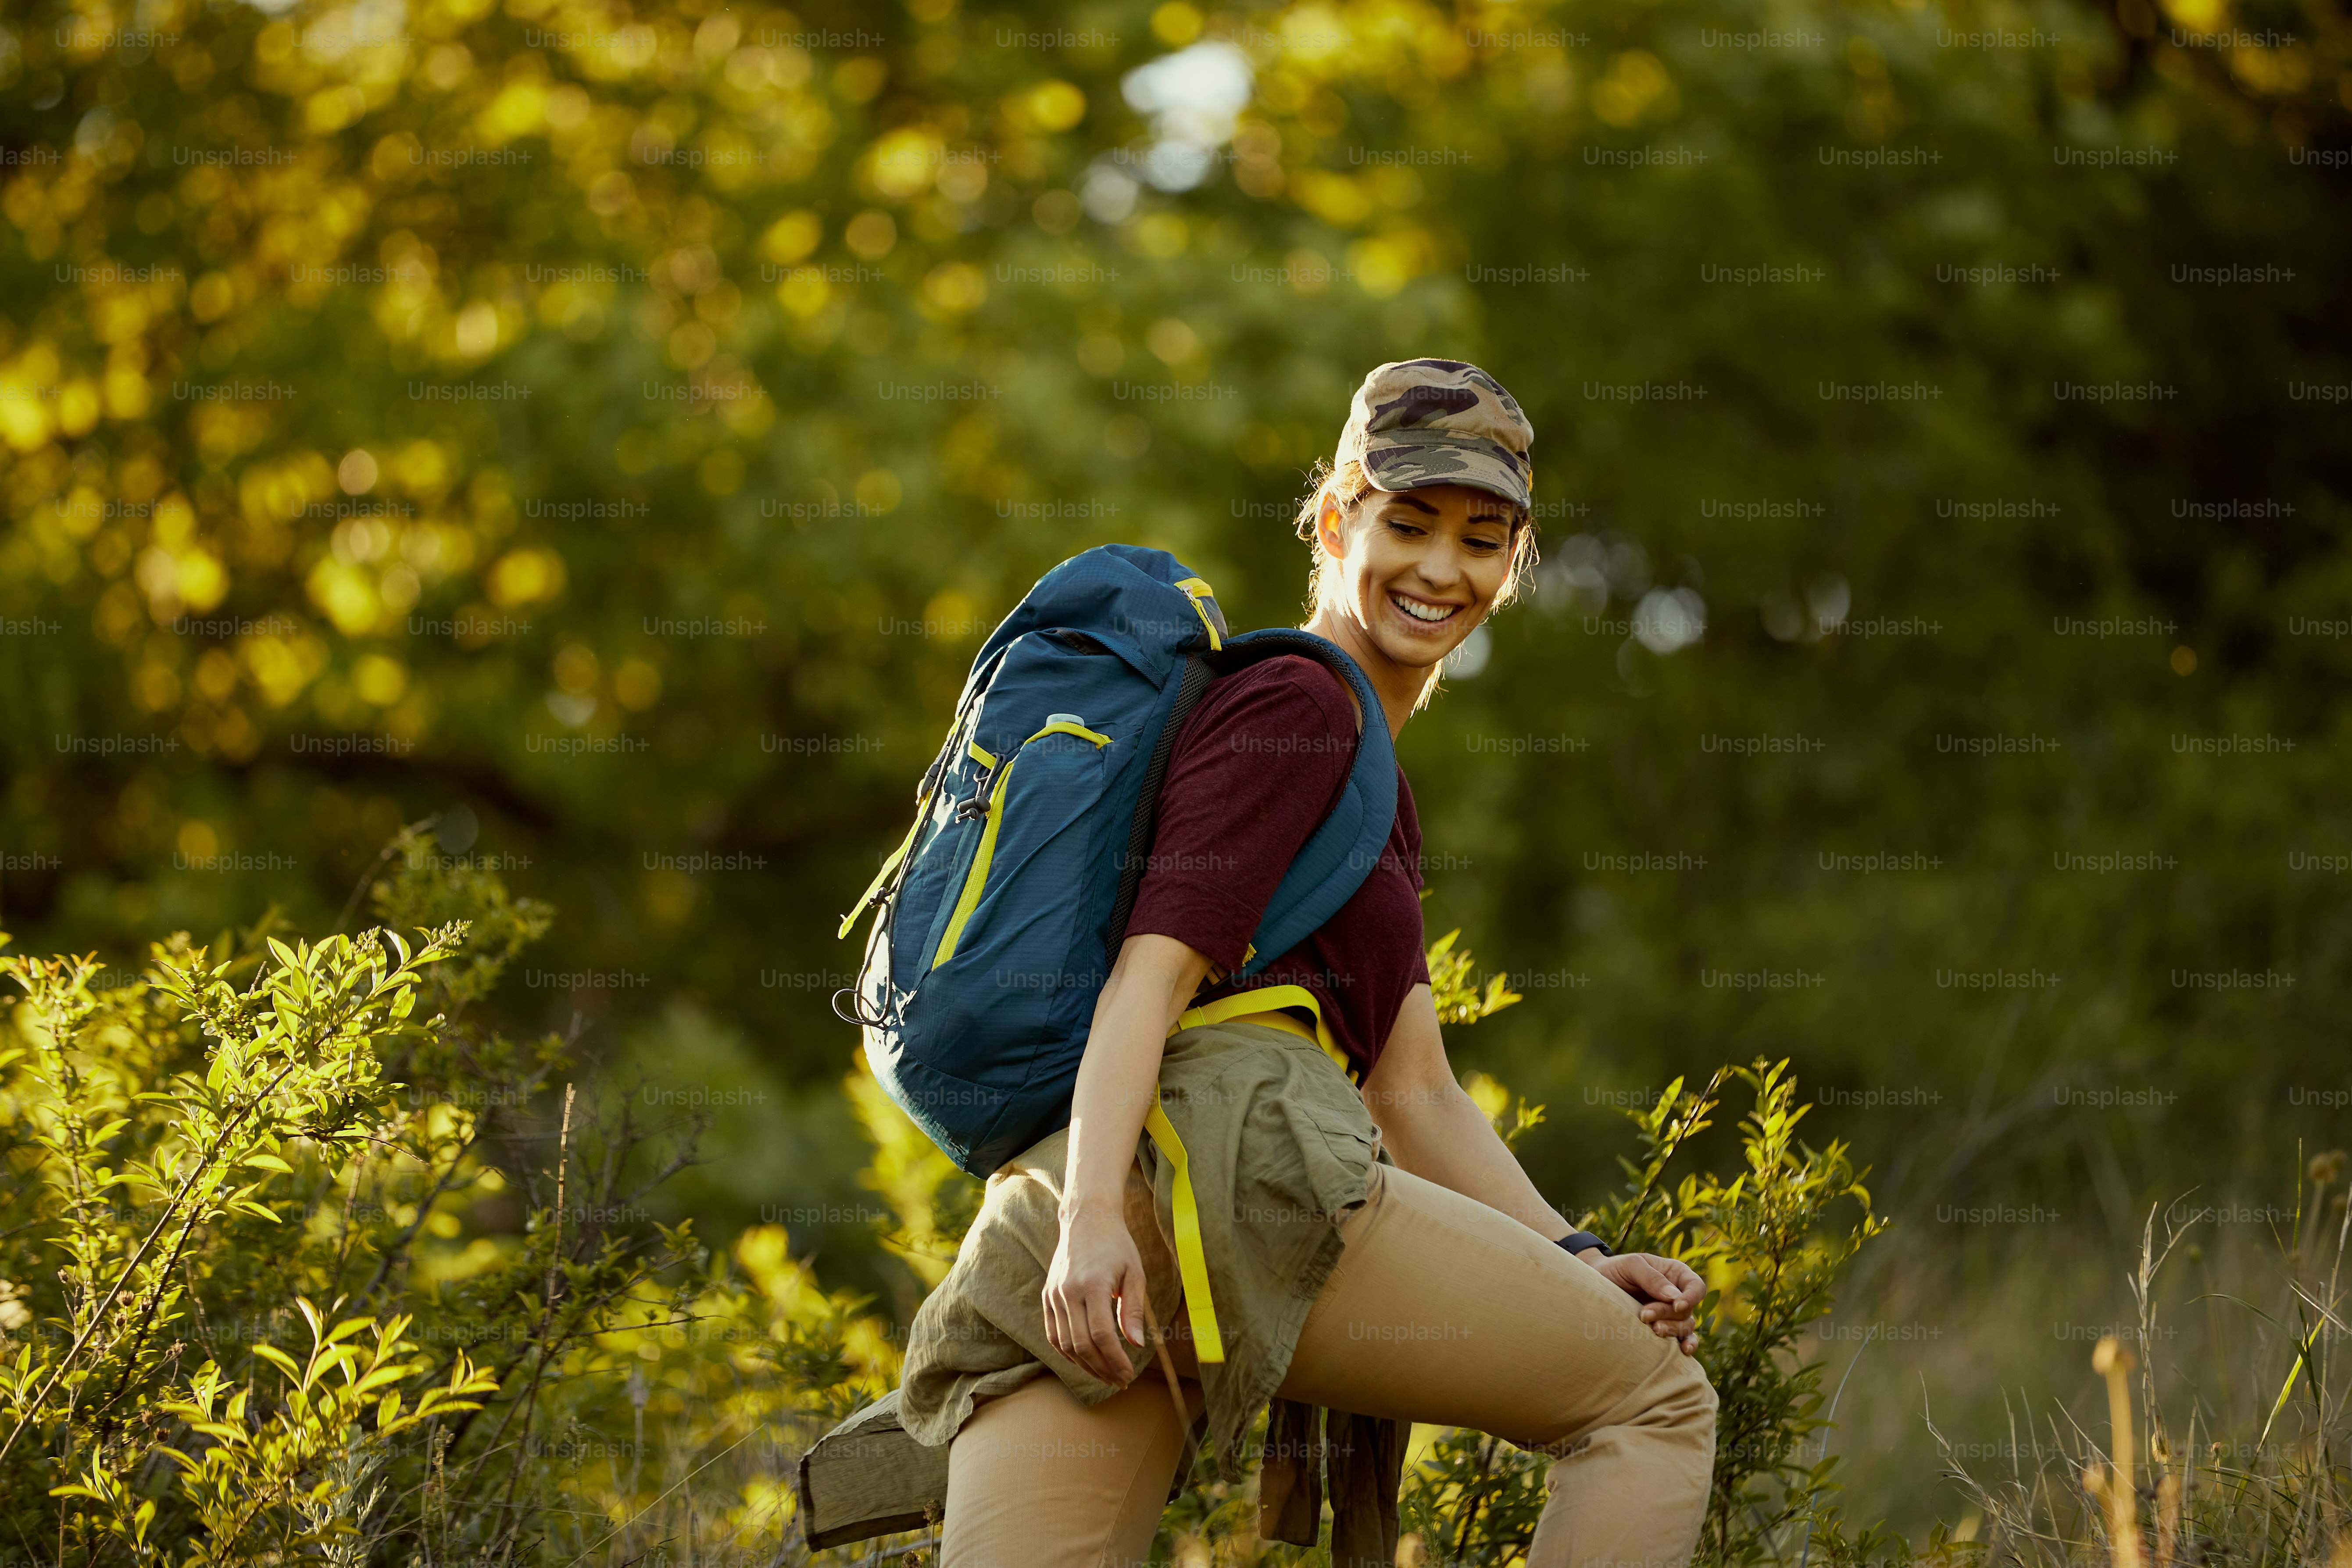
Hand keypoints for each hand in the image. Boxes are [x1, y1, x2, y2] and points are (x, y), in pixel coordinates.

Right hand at [1042, 1203, 1146, 1385]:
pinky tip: (1084, 1361)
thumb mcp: (1135, 1273)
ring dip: (1085, 1366)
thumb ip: (1133, 1310)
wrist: (1086, 1219)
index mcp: (1093, 1284)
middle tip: (1120, 1381)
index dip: (1115, 1360)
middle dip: (1102, 1369)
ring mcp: (1054, 1294)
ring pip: (1064, 1344)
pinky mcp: (1047, 1295)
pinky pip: (1052, 1333)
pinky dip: (1066, 1353)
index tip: (1128, 1374)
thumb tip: (1137, 1344)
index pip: (1101, 1335)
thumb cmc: (1116, 1245)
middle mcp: (1069, 1291)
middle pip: (1081, 1344)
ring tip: (1105, 1375)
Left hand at [1585, 1250, 1707, 1355]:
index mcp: (1675, 1274)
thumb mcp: (1630, 1265)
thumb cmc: (1615, 1270)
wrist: (1596, 1286)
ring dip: (1671, 1330)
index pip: (1695, 1287)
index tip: (1676, 1305)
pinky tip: (1682, 1352)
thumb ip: (1652, 1278)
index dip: (1690, 1297)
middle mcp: (1678, 1295)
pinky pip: (1681, 1340)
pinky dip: (1685, 1346)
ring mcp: (1671, 1315)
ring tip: (1653, 1329)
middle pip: (1686, 1310)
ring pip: (1684, 1327)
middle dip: (1667, 1314)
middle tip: (1644, 1315)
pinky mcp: (1663, 1330)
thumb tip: (1674, 1298)